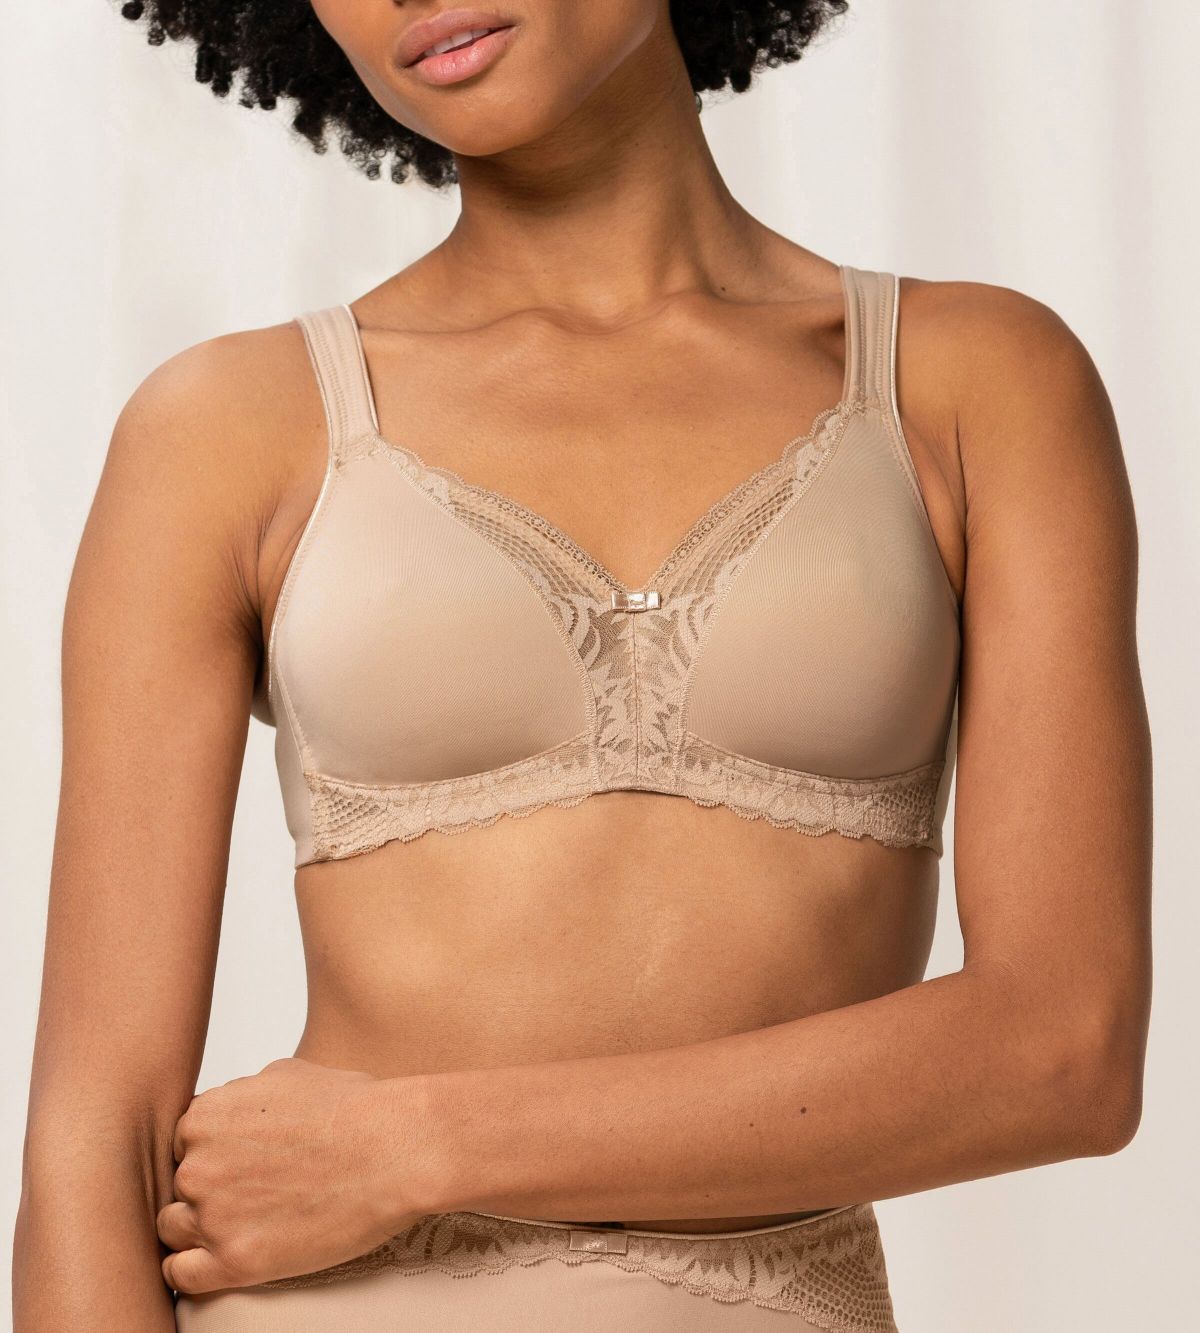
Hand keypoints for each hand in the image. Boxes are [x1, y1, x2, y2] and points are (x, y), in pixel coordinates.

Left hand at [156, 1057, 428, 1293]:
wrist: (397, 1149)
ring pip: (173, 1229)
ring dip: (200, 1229)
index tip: (240, 1163)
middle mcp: (198, 1164)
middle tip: (250, 1191)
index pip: (182, 1143)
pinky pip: (181, 1276)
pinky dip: (196, 1270)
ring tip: (244, 1223)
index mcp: (206, 1116)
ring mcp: (213, 1215)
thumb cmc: (357, 1109)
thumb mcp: (287, 1074)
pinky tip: (225, 1258)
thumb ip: (243, 1094)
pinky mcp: (234, 1261)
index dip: (212, 1153)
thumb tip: (233, 1106)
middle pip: (177, 1184)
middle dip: (208, 1188)